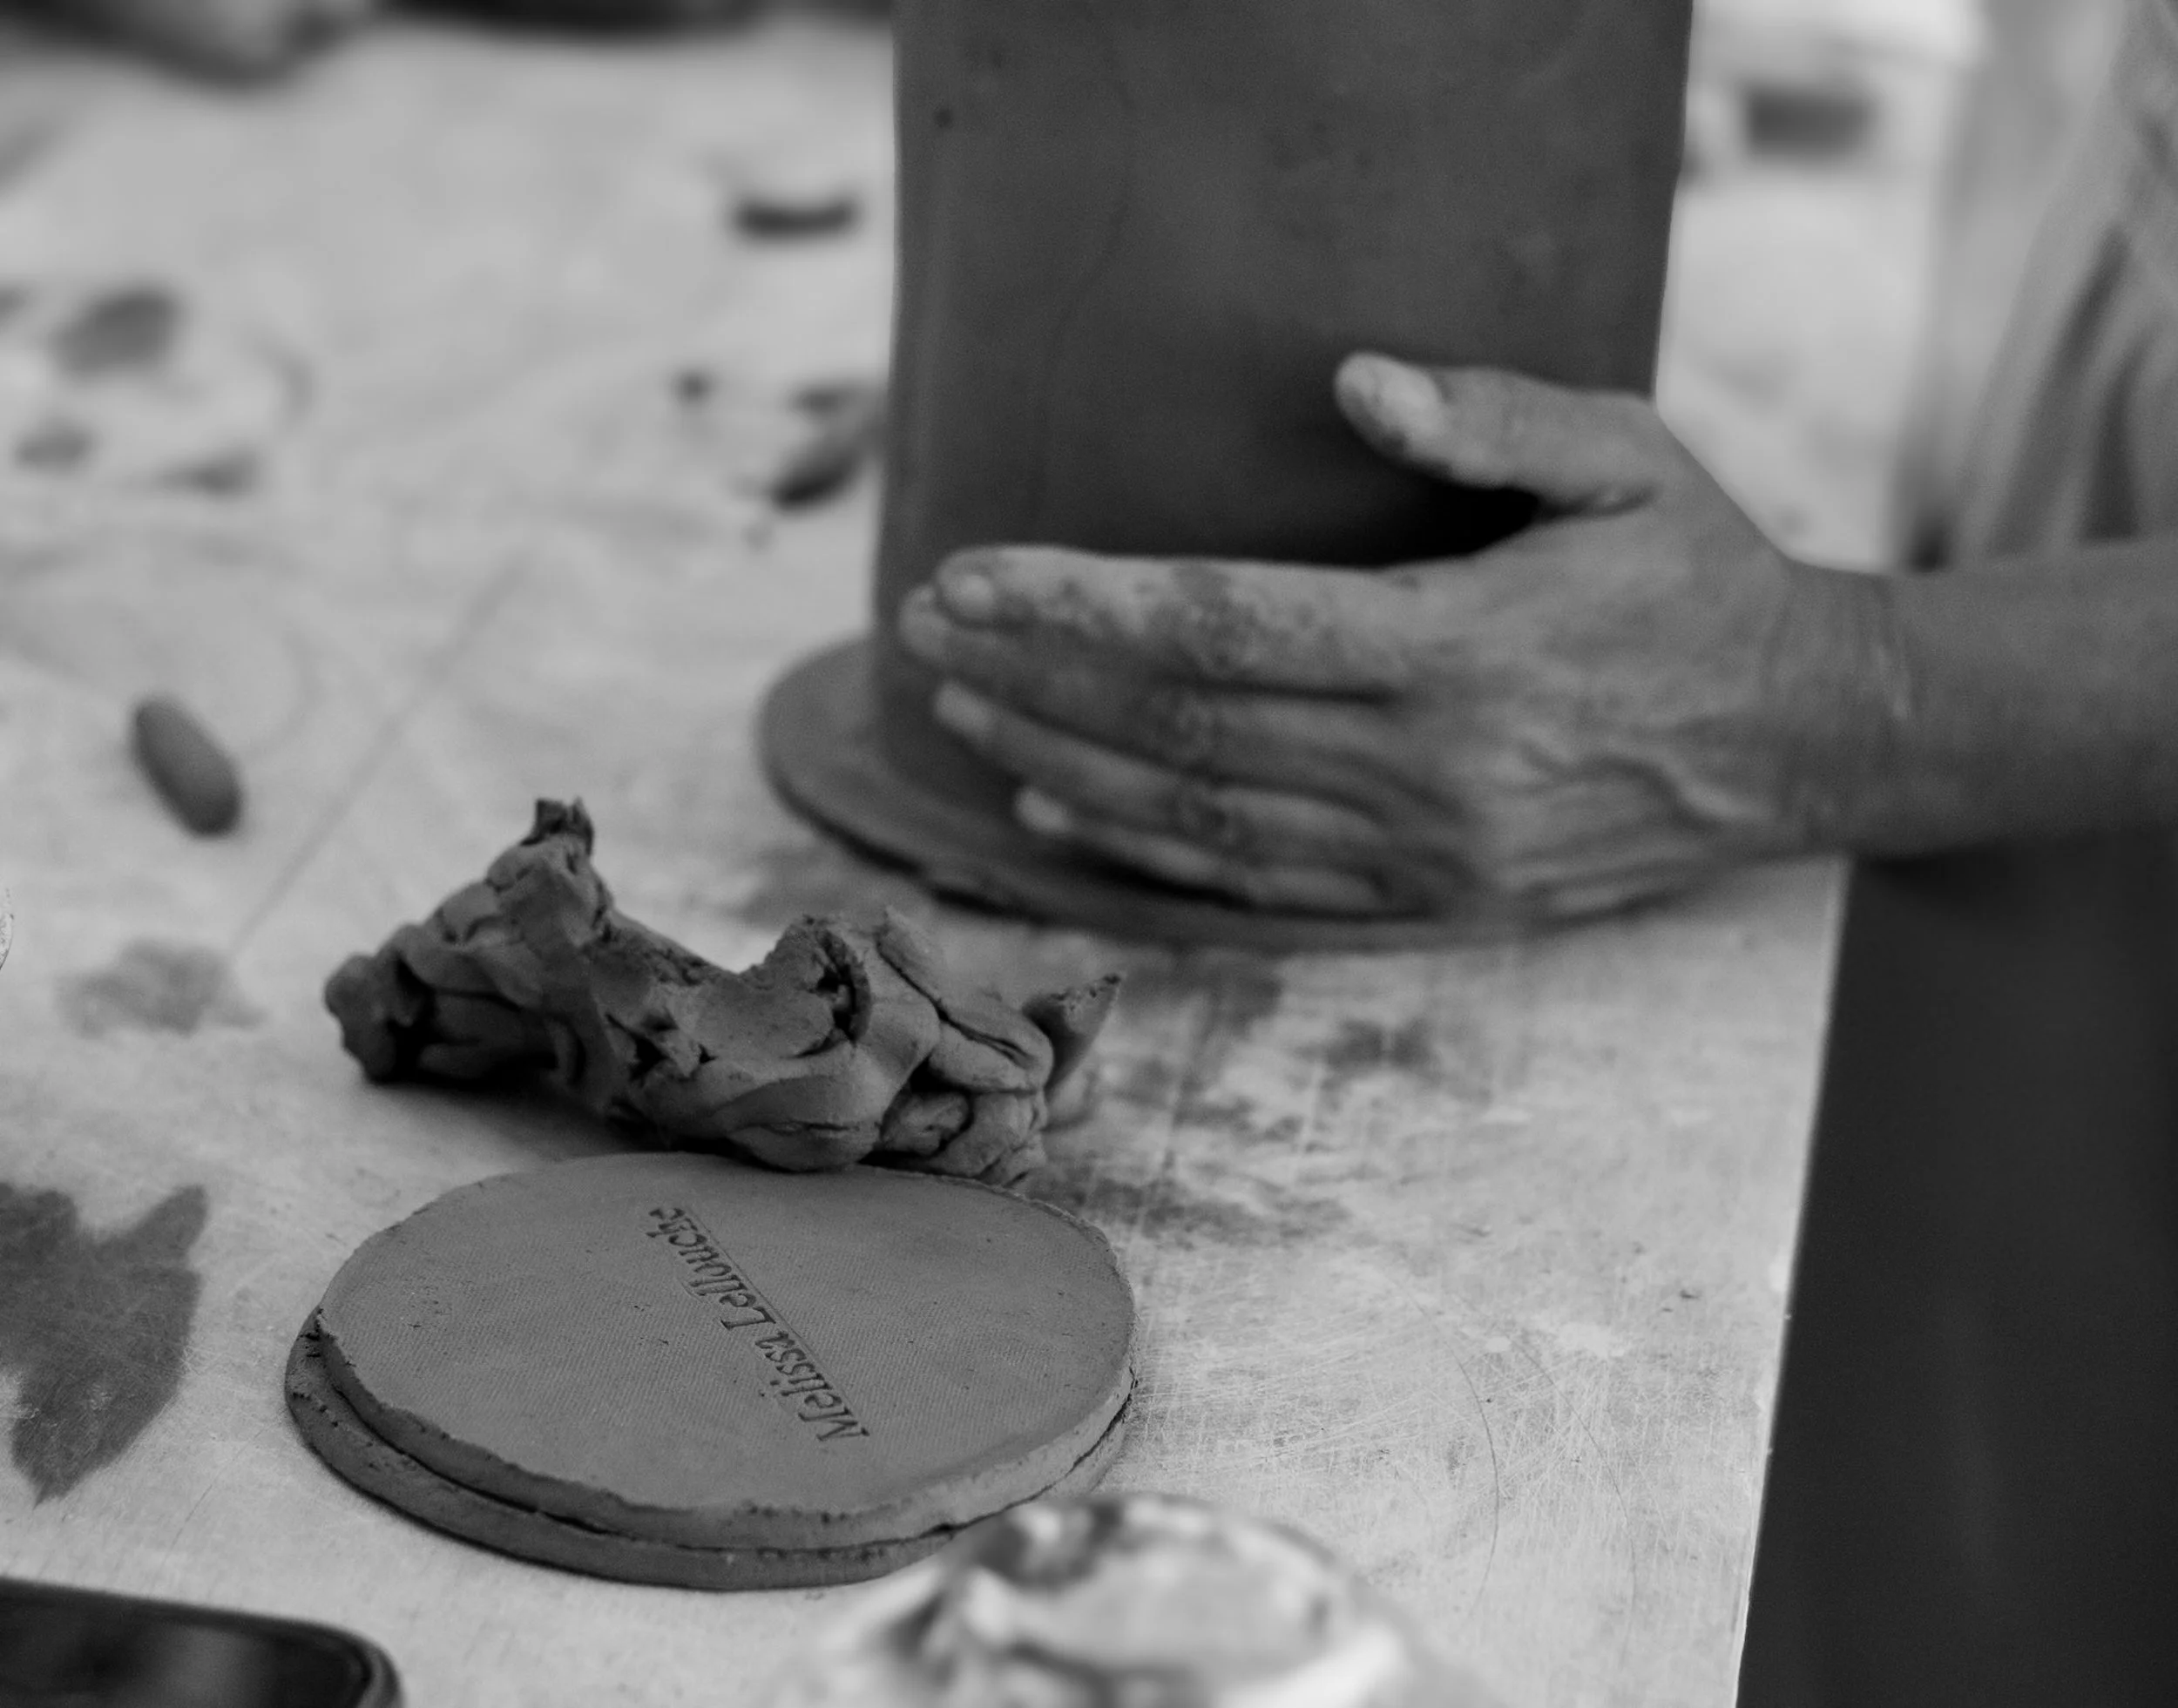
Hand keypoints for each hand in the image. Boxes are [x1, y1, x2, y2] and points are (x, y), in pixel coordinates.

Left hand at [898, 354, 1891, 924]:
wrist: (1806, 741)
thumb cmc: (1704, 580)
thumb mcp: (1629, 461)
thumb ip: (1491, 418)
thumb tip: (1355, 382)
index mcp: (1461, 650)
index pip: (1222, 627)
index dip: (1079, 605)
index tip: (969, 578)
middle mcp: (1426, 766)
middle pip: (1182, 727)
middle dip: (1036, 681)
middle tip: (925, 638)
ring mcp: (1425, 851)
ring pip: (1201, 820)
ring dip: (1066, 768)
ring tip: (964, 719)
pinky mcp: (1434, 902)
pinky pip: (1258, 891)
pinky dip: (1147, 858)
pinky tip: (1063, 819)